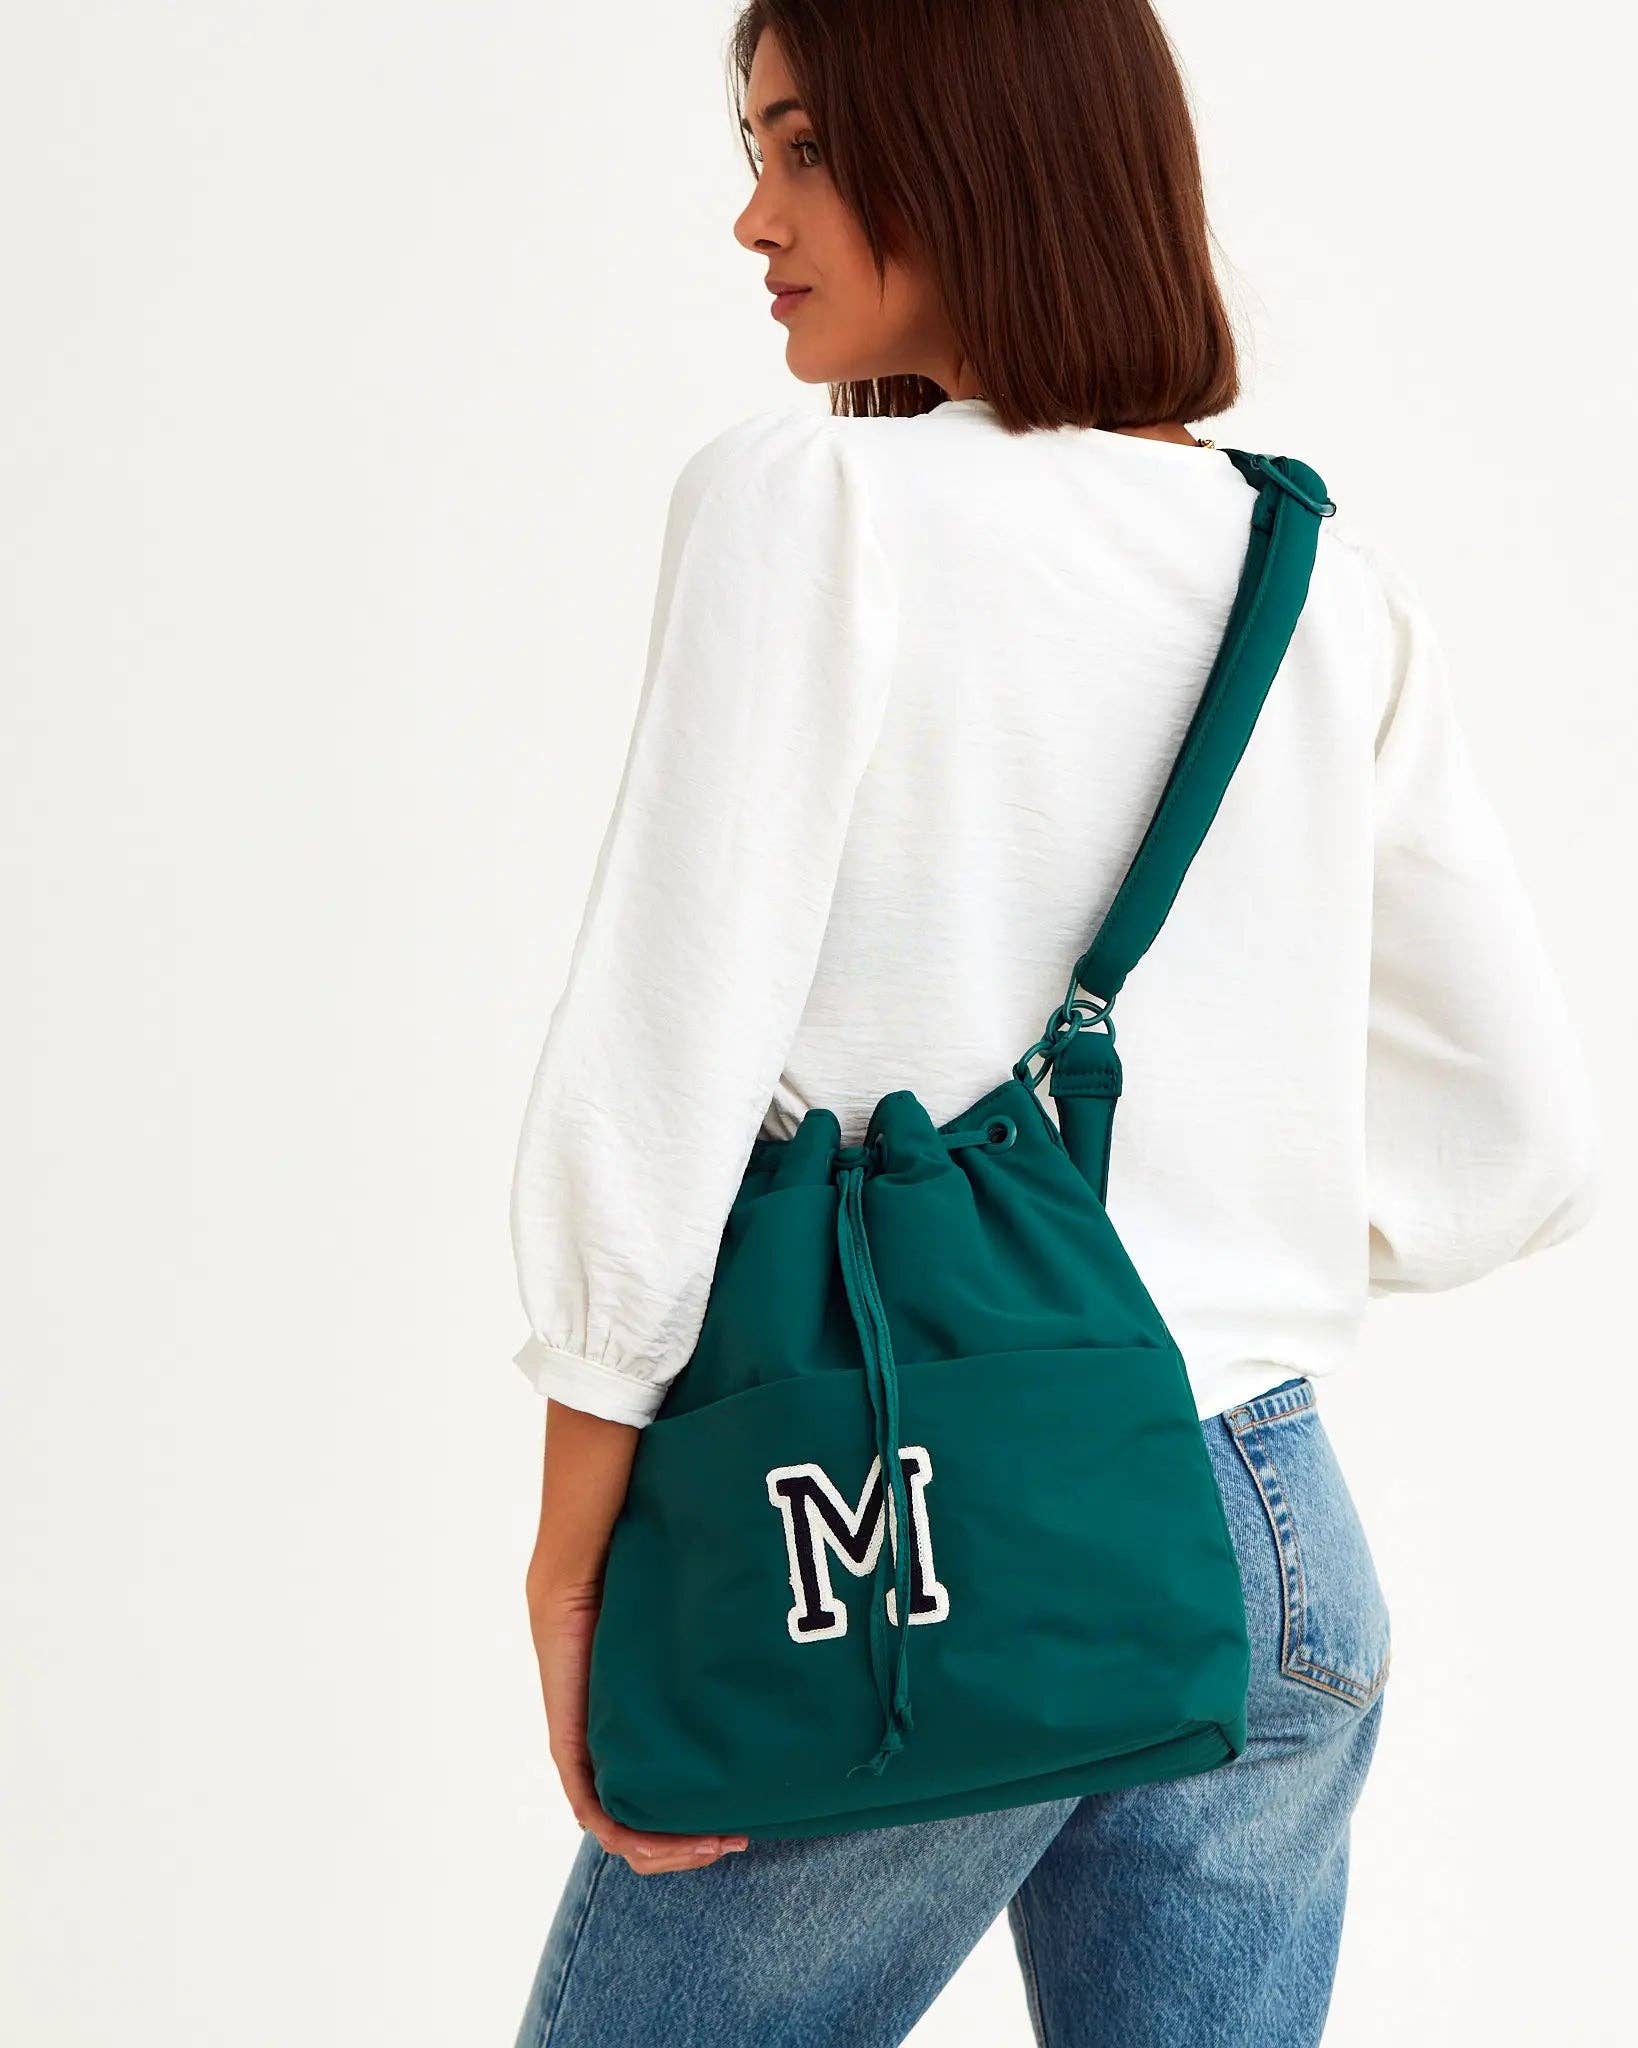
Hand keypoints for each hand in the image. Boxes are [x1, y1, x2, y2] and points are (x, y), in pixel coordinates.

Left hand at [526, 1573, 749, 1874]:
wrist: (585, 1580)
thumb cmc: (640, 1609)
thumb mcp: (687, 1668)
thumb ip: (712, 1692)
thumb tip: (774, 1698)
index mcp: (638, 1750)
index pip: (665, 1819)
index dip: (701, 1838)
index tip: (745, 1829)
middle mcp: (612, 1762)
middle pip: (647, 1839)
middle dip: (694, 1852)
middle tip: (736, 1840)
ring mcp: (588, 1761)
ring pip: (624, 1838)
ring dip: (672, 1853)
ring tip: (714, 1843)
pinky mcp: (570, 1749)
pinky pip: (595, 1814)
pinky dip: (631, 1839)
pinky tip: (669, 1841)